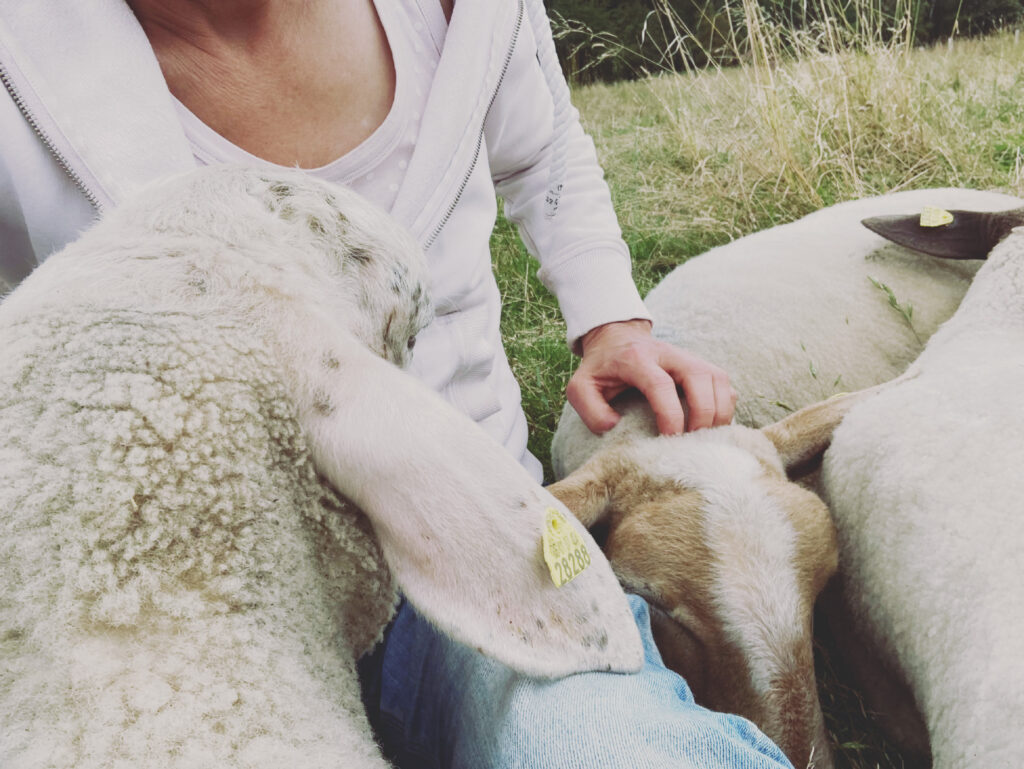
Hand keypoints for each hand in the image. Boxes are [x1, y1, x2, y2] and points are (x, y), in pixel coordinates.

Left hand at [567, 319, 735, 434]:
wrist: (617, 339)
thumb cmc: (600, 369)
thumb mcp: (579, 386)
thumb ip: (590, 408)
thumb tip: (613, 427)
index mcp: (637, 358)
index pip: (660, 384)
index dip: (670, 413)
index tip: (670, 438)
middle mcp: (668, 354)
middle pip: (699, 377)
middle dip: (702, 412)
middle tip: (694, 441)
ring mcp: (688, 357)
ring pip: (718, 379)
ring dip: (719, 411)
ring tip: (707, 437)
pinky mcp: (701, 364)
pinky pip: (724, 384)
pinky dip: (725, 407)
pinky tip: (713, 426)